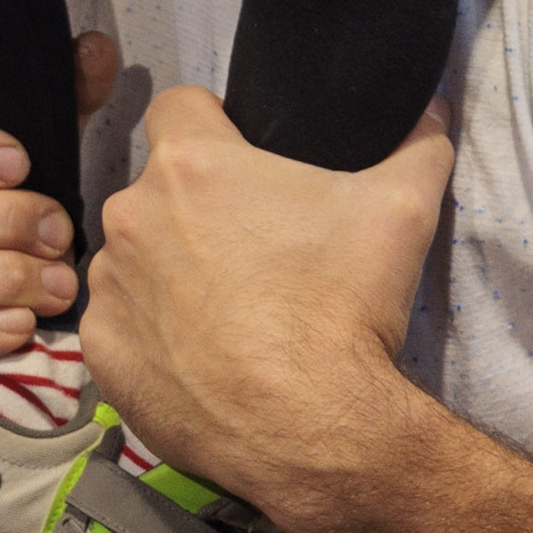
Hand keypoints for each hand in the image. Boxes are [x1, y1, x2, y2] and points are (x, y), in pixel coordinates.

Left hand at [79, 88, 447, 495]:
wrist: (311, 426)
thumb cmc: (345, 305)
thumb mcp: (400, 212)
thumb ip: (415, 148)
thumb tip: (432, 111)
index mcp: (190, 166)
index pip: (178, 107)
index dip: (211, 123)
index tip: (241, 154)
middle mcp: (131, 215)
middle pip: (159, 191)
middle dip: (199, 209)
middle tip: (254, 249)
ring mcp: (110, 285)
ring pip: (136, 259)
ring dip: (170, 273)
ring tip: (230, 313)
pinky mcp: (100, 349)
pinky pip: (122, 326)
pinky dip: (153, 336)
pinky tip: (201, 359)